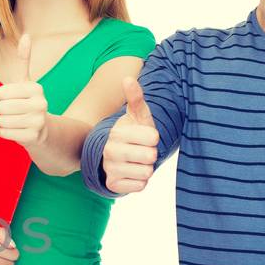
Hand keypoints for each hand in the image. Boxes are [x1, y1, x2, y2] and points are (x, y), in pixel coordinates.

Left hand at [0, 35, 46, 146]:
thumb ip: (24, 59)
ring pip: (1, 120)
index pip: (1, 92)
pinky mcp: (34, 137)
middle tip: (11, 112)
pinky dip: (4, 132)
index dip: (0, 97)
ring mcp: (39, 121)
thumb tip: (26, 35)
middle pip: (0, 106)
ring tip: (13, 121)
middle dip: (0, 110)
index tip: (11, 99)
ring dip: (1, 122)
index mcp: (36, 88)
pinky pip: (4, 132)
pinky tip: (14, 130)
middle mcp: (41, 103)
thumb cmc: (27, 103)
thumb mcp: (25, 81)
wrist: (42, 131)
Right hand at [102, 78, 158, 193]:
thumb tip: (127, 78)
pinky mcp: (113, 185)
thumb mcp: (136, 116)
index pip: (153, 138)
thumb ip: (135, 98)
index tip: (146, 137)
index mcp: (117, 132)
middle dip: (151, 154)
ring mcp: (110, 168)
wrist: (114, 155)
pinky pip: (140, 186)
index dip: (154, 138)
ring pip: (147, 172)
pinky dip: (140, 181)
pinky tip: (132, 173)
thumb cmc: (132, 133)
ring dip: (146, 168)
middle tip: (142, 150)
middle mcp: (110, 151)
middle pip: (151, 156)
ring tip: (137, 161)